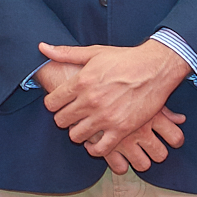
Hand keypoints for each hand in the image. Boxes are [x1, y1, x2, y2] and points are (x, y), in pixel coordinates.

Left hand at [38, 41, 189, 159]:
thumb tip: (42, 47)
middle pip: (61, 121)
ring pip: (76, 136)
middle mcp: (90, 101)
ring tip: (83, 126)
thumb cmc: (124, 59)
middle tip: (71, 115)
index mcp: (81, 82)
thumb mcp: (93, 52)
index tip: (58, 103)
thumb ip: (65, 53)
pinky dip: (94, 149)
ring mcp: (105, 117)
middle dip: (63, 118)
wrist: (154, 69)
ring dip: (77, 132)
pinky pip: (100, 149)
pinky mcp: (121, 129)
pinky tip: (95, 142)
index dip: (52, 104)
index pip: (52, 103)